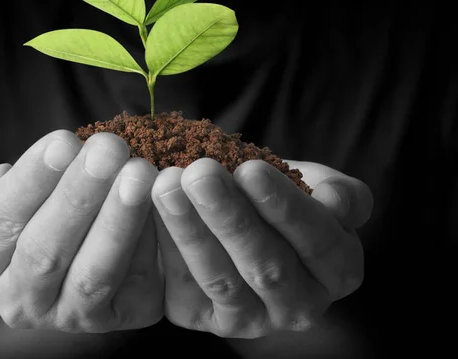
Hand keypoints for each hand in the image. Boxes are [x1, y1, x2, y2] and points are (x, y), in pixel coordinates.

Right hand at [0, 131, 162, 331]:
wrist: (91, 238)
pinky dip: (150, 239)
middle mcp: (18, 301)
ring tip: (139, 173)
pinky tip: (161, 201)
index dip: (31, 180)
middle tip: (108, 149)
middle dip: (78, 196)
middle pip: (44, 250)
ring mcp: (70, 317)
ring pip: (92, 274)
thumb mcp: (14, 194)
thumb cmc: (48, 205)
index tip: (64, 140)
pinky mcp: (120, 317)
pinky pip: (136, 282)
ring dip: (118, 220)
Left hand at [151, 158, 372, 338]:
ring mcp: (252, 319)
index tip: (251, 170)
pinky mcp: (207, 318)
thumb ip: (340, 194)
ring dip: (190, 230)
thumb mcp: (320, 185)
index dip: (284, 206)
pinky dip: (167, 249)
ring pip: (221, 278)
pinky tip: (149, 212)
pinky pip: (184, 289)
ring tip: (167, 186)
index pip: (317, 240)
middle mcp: (300, 306)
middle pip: (266, 265)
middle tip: (198, 173)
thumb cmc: (284, 193)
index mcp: (338, 270)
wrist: (246, 209)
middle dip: (229, 216)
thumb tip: (338, 204)